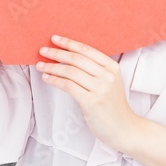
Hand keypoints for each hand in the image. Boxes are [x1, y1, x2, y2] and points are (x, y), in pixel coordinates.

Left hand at [36, 35, 138, 152]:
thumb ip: (96, 70)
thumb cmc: (113, 105)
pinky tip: (47, 78)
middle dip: (57, 53)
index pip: (87, 50)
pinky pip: (68, 86)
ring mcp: (100, 89)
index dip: (69, 43)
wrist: (123, 127)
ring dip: (52, 67)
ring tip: (41, 65)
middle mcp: (107, 76)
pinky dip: (55, 80)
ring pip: (70, 71)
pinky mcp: (91, 102)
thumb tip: (69, 59)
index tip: (55, 39)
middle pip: (77, 59)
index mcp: (112, 67)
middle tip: (43, 50)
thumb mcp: (110, 82)